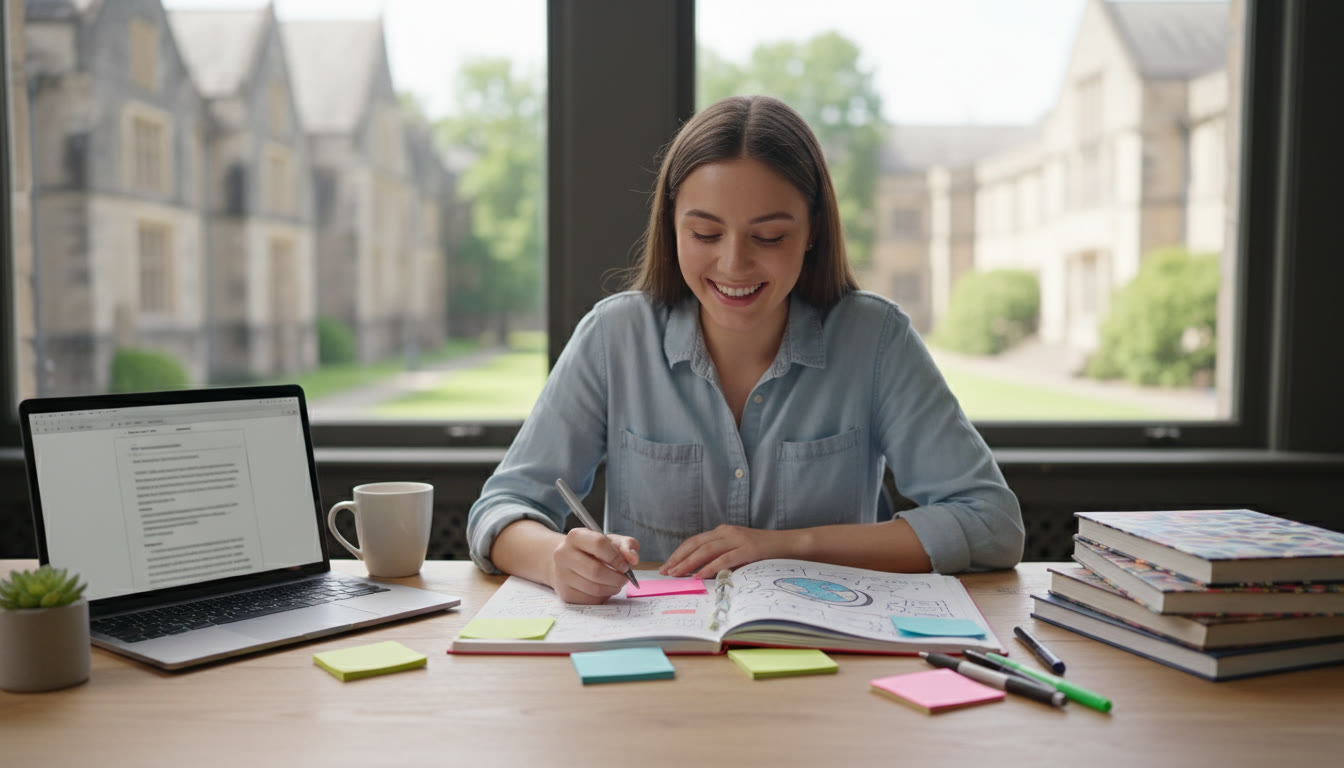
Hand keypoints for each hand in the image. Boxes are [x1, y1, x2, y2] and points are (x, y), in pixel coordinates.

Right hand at [548, 528, 639, 603]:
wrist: (569, 561)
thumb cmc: (594, 550)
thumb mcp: (611, 541)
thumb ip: (626, 546)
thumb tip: (633, 559)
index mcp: (576, 536)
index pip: (598, 544)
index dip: (616, 557)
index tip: (625, 565)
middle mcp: (563, 554)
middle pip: (596, 571)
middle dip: (616, 578)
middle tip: (624, 579)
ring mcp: (562, 575)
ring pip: (594, 588)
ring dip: (612, 588)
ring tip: (617, 584)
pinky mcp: (565, 593)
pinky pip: (590, 600)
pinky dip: (603, 597)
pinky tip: (605, 589)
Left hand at [659, 525, 791, 578]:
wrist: (791, 546)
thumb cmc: (764, 554)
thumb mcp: (739, 554)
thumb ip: (722, 559)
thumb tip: (700, 574)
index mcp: (723, 532)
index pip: (695, 541)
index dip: (679, 553)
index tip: (667, 566)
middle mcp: (728, 532)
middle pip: (696, 544)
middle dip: (678, 558)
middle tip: (666, 571)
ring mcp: (738, 539)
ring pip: (706, 550)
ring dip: (689, 562)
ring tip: (677, 574)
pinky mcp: (749, 549)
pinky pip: (724, 558)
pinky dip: (710, 567)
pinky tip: (699, 575)